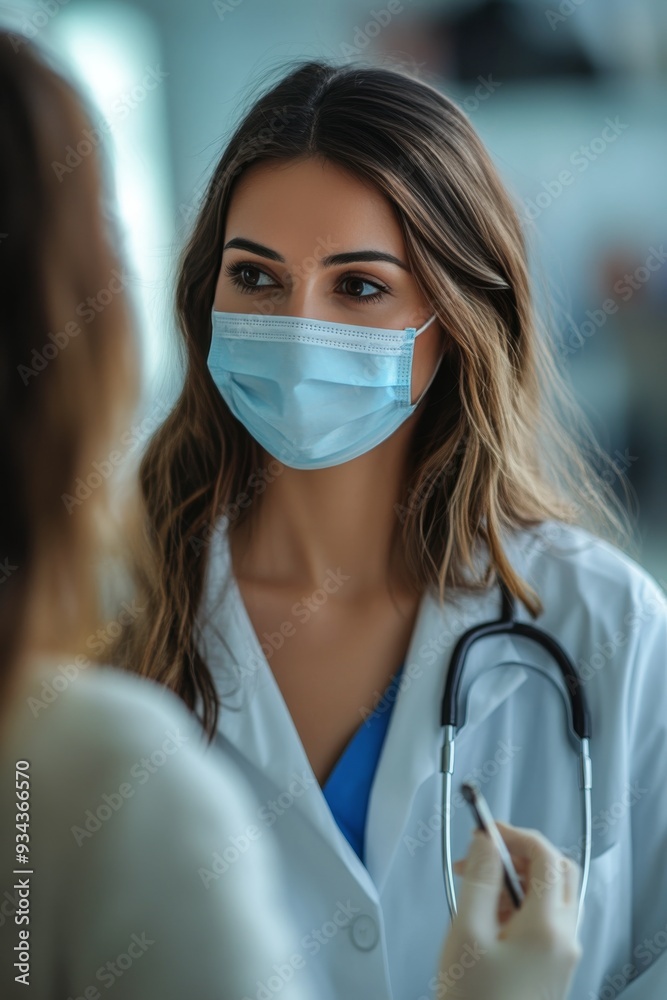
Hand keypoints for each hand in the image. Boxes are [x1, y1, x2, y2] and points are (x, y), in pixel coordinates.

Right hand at [437, 821, 582, 999]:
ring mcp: (562, 954)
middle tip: (484, 851)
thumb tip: (487, 841)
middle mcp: (564, 938)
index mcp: (548, 926)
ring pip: (553, 894)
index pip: (545, 856)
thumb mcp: (466, 931)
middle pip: (558, 871)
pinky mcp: (552, 967)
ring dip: (518, 877)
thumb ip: (480, 879)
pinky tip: (487, 914)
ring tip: (477, 884)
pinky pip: (546, 919)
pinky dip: (520, 902)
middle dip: (520, 852)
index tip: (484, 829)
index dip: (513, 834)